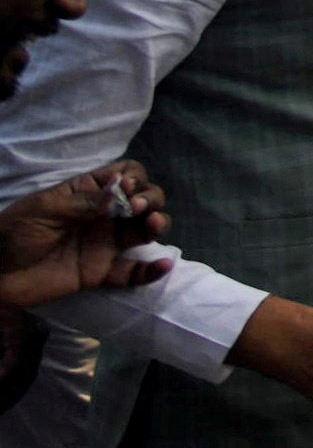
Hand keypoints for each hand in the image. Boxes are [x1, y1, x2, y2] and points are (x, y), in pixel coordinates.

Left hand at [0, 165, 171, 309]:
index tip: (125, 189)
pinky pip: (133, 272)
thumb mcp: (44, 209)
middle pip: (145, 200)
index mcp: (89, 193)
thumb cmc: (13, 233)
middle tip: (136, 209)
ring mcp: (105, 244)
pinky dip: (151, 270)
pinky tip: (163, 266)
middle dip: (150, 199)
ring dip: (157, 225)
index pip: (127, 175)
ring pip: (145, 231)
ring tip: (152, 227)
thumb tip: (123, 190)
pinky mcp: (101, 272)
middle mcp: (104, 215)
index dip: (134, 178)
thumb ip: (85, 202)